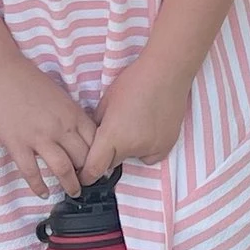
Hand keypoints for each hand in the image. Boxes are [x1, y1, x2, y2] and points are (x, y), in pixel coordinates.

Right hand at [0, 61, 94, 196]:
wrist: (1, 72)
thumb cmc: (29, 80)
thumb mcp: (60, 96)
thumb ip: (71, 116)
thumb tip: (79, 136)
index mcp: (73, 113)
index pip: (96, 142)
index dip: (101, 157)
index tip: (101, 167)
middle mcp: (61, 127)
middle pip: (83, 158)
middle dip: (89, 174)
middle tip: (89, 182)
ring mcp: (39, 137)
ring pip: (63, 169)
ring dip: (71, 185)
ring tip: (73, 192)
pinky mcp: (18, 144)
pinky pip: (31, 172)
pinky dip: (38, 186)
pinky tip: (43, 192)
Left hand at [80, 55, 193, 187]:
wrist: (167, 73)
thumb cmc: (133, 82)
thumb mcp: (106, 102)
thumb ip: (98, 125)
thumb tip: (93, 140)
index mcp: (112, 136)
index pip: (94, 168)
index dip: (86, 175)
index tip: (82, 177)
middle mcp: (132, 147)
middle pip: (112, 162)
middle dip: (108, 154)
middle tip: (114, 132)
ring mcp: (151, 148)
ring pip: (132, 157)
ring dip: (128, 148)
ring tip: (135, 123)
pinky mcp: (167, 146)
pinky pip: (149, 155)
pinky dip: (146, 147)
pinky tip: (148, 128)